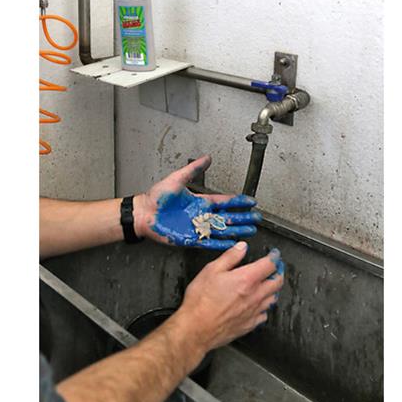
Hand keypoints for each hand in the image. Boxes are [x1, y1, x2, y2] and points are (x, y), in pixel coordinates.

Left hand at [133, 155, 261, 249]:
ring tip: (250, 232)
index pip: (225, 201)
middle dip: (243, 218)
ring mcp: (198, 228)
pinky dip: (221, 244)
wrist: (144, 213)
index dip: (238, 201)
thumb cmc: (157, 197)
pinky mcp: (191, 239)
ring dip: (236, 231)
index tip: (251, 202)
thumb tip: (207, 158)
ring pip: (222, 230)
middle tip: (257, 219)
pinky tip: (232, 243)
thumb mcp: (177, 179)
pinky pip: (210, 243)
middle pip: (228, 217)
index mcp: (200, 201)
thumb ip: (193, 169)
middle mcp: (202, 215)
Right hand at [175, 242, 284, 351]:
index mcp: (246, 279)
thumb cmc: (201, 301)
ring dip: (273, 289)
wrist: (196, 328)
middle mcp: (254, 295)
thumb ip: (230, 257)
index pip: (270, 265)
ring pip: (273, 298)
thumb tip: (241, 247)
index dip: (274, 257)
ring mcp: (253, 311)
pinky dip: (264, 307)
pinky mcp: (249, 324)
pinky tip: (258, 304)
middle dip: (278, 272)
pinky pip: (264, 314)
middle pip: (277, 282)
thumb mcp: (211, 270)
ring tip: (269, 284)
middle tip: (276, 267)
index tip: (274, 254)